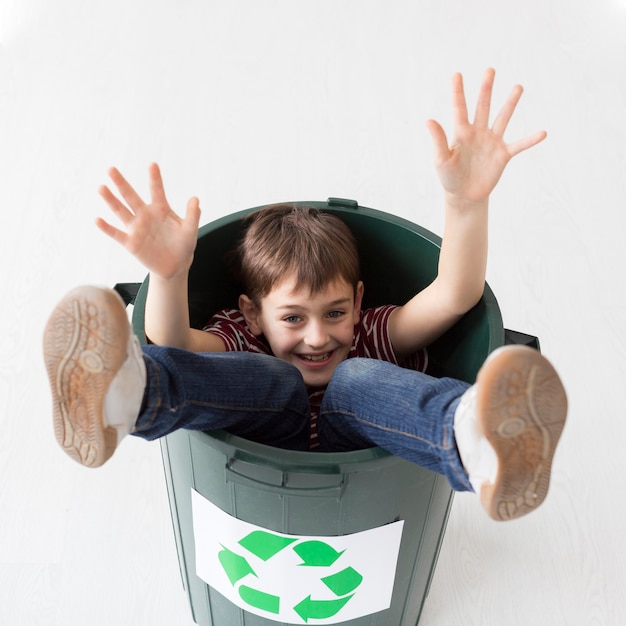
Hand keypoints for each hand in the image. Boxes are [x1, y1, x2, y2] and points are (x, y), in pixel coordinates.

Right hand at [96, 163, 200, 278]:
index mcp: (161, 209)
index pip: (157, 191)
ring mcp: (136, 228)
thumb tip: (195, 199)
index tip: (152, 164)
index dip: (155, 179)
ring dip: (111, 200)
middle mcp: (145, 215)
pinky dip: (107, 228)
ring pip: (121, 211)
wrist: (175, 266)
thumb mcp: (190, 230)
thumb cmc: (183, 244)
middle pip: (131, 197)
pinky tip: (97, 220)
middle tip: (111, 169)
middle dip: (121, 183)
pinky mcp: (131, 243)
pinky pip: (117, 234)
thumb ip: (192, 215)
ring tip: (101, 188)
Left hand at [426, 68, 546, 202]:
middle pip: (483, 107)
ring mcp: (492, 142)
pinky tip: (543, 133)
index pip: (459, 108)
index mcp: (461, 133)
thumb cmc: (449, 178)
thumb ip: (438, 140)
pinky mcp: (503, 155)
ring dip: (510, 104)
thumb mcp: (441, 160)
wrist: (464, 195)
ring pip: (502, 118)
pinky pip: (519, 145)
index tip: (456, 74)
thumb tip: (428, 120)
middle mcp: (478, 133)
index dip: (457, 92)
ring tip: (517, 87)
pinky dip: (530, 140)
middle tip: (490, 70)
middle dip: (486, 89)